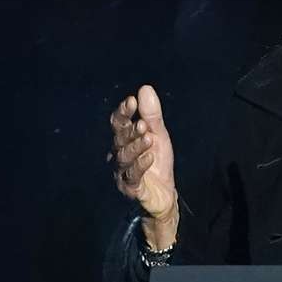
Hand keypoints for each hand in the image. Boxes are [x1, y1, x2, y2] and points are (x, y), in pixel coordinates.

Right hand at [108, 85, 178, 229]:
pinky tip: (150, 156)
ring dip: (136, 147)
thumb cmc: (157, 162)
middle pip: (120, 140)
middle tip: (143, 124)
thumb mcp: (158, 135)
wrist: (163, 194)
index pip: (118, 124)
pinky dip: (141, 165)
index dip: (123, 112)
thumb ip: (152, 115)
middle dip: (131, 131)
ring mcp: (123, 172)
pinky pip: (133, 176)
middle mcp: (119, 155)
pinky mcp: (131, 188)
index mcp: (124, 140)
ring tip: (148, 138)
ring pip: (125, 158)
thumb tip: (145, 88)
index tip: (131, 101)